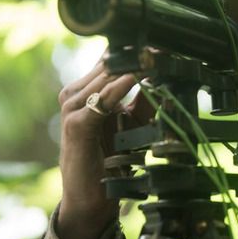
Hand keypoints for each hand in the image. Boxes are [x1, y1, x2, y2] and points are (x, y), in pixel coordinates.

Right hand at [54, 52, 152, 238]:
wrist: (91, 198)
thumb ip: (145, 97)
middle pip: (109, 63)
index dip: (136, 48)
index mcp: (87, 90)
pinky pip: (101, 100)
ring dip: (132, 65)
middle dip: (138, 54)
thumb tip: (165, 72)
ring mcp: (72, 108)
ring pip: (105, 76)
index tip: (163, 40)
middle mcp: (76, 94)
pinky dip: (120, 86)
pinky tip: (136, 75)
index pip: (110, 58)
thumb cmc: (111, 160)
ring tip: (156, 54)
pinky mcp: (75, 124)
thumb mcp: (133, 122)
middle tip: (165, 43)